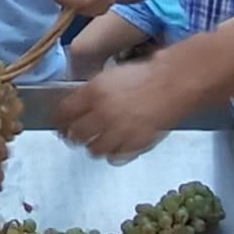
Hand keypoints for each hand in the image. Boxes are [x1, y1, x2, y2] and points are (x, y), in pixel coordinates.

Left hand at [56, 58, 187, 161]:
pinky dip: (112, 154)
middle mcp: (103, 113)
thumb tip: (74, 108)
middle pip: (76, 134)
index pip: (64, 113)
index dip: (59, 121)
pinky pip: (114, 157)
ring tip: (96, 142)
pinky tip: (114, 147)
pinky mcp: (135, 144)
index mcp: (94, 92)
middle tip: (74, 136)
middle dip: (73, 136)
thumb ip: (89, 93)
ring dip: (92, 146)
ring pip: (93, 150)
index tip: (60, 125)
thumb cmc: (144, 76)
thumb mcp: (109, 77)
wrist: (173, 84)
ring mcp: (119, 131)